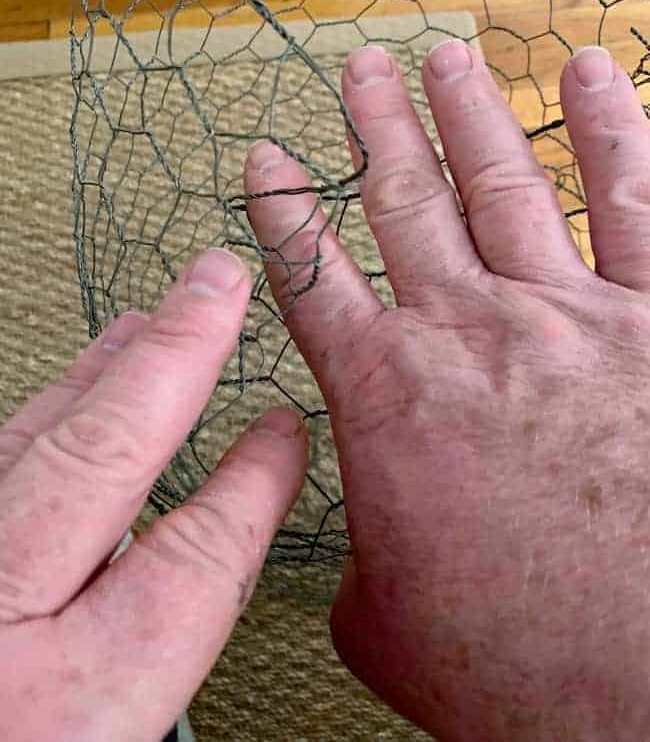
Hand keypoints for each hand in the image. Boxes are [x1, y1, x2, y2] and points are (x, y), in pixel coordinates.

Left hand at [0, 251, 306, 741]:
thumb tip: (189, 579)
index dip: (254, 484)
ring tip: (147, 325)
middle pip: (98, 459)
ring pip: (22, 446)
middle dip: (171, 357)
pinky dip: (25, 421)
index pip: (196, 563)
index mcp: (60, 712)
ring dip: (99, 374)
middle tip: (215, 286)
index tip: (286, 431)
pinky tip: (56, 400)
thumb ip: (143, 685)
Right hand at [245, 42, 649, 740]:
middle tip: (359, 74)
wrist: (640, 677)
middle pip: (402, 203)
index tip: (268, 163)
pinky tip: (591, 77)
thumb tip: (368, 553)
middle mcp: (468, 333)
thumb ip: (363, 560)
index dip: (283, 210)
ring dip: (467, 113)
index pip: (311, 274)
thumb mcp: (385, 620)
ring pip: (502, 181)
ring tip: (445, 60)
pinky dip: (610, 131)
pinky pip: (633, 201)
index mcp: (386, 395)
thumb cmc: (515, 657)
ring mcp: (565, 315)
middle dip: (376, 131)